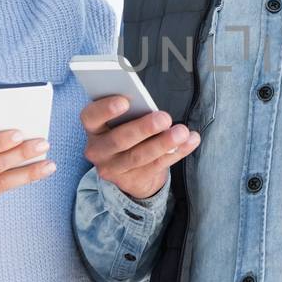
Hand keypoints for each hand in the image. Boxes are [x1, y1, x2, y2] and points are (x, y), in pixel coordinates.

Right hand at [81, 99, 199, 201]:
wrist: (130, 168)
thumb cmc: (128, 130)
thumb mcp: (124, 119)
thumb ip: (132, 110)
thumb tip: (150, 105)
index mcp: (93, 128)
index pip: (90, 117)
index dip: (105, 109)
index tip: (125, 101)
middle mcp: (98, 150)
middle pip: (119, 140)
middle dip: (143, 129)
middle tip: (165, 118)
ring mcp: (114, 169)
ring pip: (139, 157)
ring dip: (162, 143)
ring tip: (182, 132)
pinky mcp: (133, 181)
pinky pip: (157, 166)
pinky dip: (177, 152)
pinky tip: (191, 140)